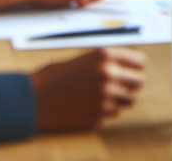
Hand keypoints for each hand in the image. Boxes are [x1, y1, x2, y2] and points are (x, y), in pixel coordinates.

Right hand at [30, 48, 146, 129]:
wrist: (33, 98)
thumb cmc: (54, 77)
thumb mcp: (83, 59)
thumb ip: (107, 62)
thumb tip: (128, 66)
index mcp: (104, 56)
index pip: (139, 61)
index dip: (135, 66)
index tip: (131, 69)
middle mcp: (108, 75)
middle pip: (138, 81)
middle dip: (130, 83)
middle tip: (119, 84)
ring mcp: (105, 97)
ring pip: (129, 100)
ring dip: (120, 98)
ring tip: (102, 95)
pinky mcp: (99, 115)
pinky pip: (114, 113)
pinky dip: (107, 110)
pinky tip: (90, 105)